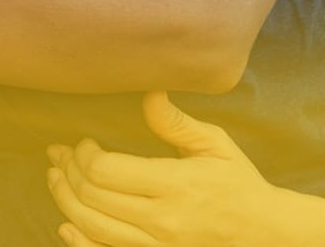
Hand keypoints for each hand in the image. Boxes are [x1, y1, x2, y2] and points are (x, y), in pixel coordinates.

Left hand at [46, 92, 314, 245]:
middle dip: (67, 172)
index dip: (83, 154)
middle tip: (61, 156)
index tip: (83, 143)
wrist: (268, 234)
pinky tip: (66, 225)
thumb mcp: (215, 145)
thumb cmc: (238, 184)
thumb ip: (176, 123)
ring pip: (92, 226)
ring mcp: (159, 245)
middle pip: (91, 196)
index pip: (106, 170)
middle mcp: (164, 219)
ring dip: (64, 200)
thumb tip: (149, 92)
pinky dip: (79, 241)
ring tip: (56, 179)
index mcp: (177, 185)